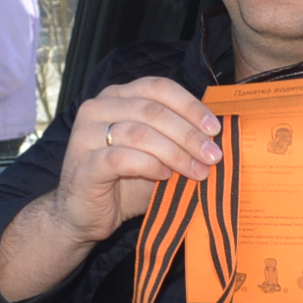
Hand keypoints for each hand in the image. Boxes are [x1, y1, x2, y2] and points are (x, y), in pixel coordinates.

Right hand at [0, 76, 221, 302]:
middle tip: (213, 156)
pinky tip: (165, 175)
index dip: (190, 106)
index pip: (158, 87)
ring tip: (198, 171)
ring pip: (140, 133)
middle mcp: (98, 108)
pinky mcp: (83, 164)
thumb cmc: (124, 182)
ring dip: (176, 153)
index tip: (215, 128)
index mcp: (117, 96)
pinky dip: (149, 165)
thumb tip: (218, 138)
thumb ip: (178, 140)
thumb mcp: (157, 155)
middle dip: (189, 134)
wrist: (85, 215)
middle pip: (153, 110)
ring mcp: (85, 134)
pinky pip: (122, 158)